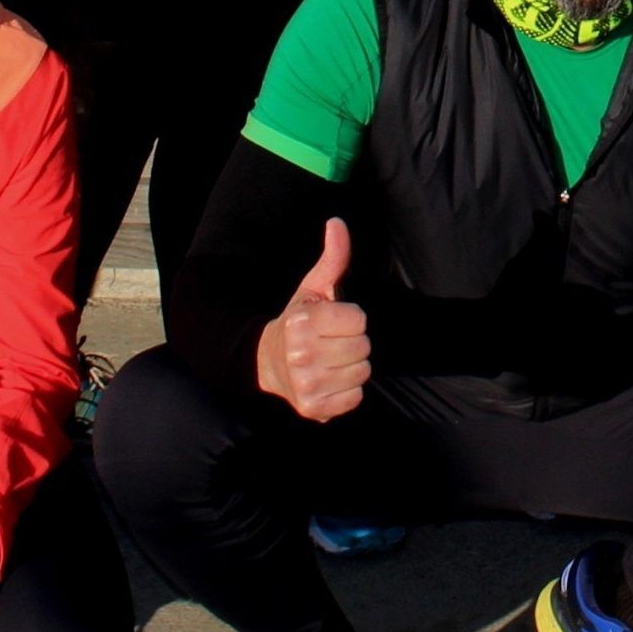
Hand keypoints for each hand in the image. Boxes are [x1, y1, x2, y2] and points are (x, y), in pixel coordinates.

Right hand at [255, 218, 370, 422]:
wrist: (269, 363)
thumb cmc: (299, 322)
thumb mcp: (313, 288)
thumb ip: (333, 258)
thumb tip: (338, 223)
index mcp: (302, 322)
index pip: (359, 321)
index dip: (351, 319)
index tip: (333, 321)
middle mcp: (301, 355)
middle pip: (363, 347)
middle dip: (353, 343)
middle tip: (332, 342)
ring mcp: (306, 385)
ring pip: (362, 373)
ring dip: (352, 367)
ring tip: (331, 361)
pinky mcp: (313, 408)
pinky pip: (355, 398)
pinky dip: (348, 390)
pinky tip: (330, 380)